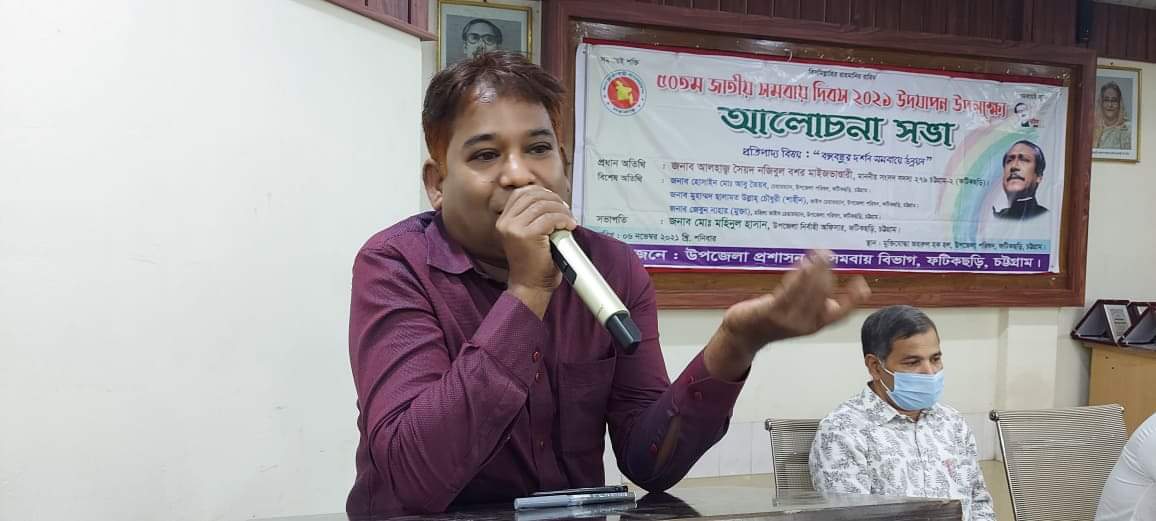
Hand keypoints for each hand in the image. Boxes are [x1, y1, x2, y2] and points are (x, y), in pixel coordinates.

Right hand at [496, 186, 576, 315]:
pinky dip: (564, 220)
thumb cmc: (533, 265)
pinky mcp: (527, 235)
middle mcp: (506, 222)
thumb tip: (551, 200)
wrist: (530, 286)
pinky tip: (569, 226)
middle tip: (565, 210)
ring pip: (544, 206)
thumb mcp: (527, 236)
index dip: (541, 192)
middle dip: (554, 200)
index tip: (554, 200)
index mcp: (504, 220)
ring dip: (561, 210)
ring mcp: (515, 228)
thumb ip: (532, 217)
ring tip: (569, 220)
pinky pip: (551, 218)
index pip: (522, 193)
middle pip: (533, 195)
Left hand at [721, 250, 870, 354]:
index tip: (860, 281)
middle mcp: (806, 324)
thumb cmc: (772, 318)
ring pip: (809, 291)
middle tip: (828, 254)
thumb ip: (814, 300)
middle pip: (824, 295)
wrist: (744, 334)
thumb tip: (826, 276)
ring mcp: (789, 320)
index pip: (842, 313)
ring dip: (815, 269)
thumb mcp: (799, 312)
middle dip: (828, 272)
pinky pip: (790, 291)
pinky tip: (802, 262)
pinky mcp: (772, 313)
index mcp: (817, 323)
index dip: (855, 299)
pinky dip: (799, 275)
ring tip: (819, 253)